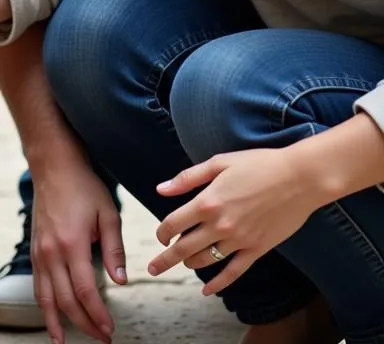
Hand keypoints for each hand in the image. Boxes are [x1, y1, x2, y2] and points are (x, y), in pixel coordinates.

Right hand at [31, 158, 125, 343]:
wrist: (53, 165)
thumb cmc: (83, 186)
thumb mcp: (108, 213)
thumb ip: (114, 248)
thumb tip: (121, 281)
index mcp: (72, 243)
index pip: (86, 291)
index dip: (98, 315)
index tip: (110, 330)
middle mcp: (51, 251)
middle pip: (66, 301)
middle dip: (84, 325)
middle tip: (101, 338)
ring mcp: (39, 251)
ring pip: (45, 298)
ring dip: (57, 322)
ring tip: (65, 342)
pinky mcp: (34, 248)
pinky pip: (37, 284)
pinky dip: (43, 305)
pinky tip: (51, 316)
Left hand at [149, 148, 319, 295]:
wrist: (299, 178)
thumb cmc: (257, 164)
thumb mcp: (218, 163)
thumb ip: (187, 178)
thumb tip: (160, 189)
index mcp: (207, 202)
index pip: (173, 224)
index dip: (162, 233)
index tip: (160, 236)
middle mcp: (220, 224)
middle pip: (184, 248)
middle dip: (166, 260)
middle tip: (153, 268)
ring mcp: (240, 240)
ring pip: (206, 260)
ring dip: (190, 264)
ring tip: (183, 264)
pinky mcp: (258, 249)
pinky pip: (234, 272)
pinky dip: (219, 283)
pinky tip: (207, 291)